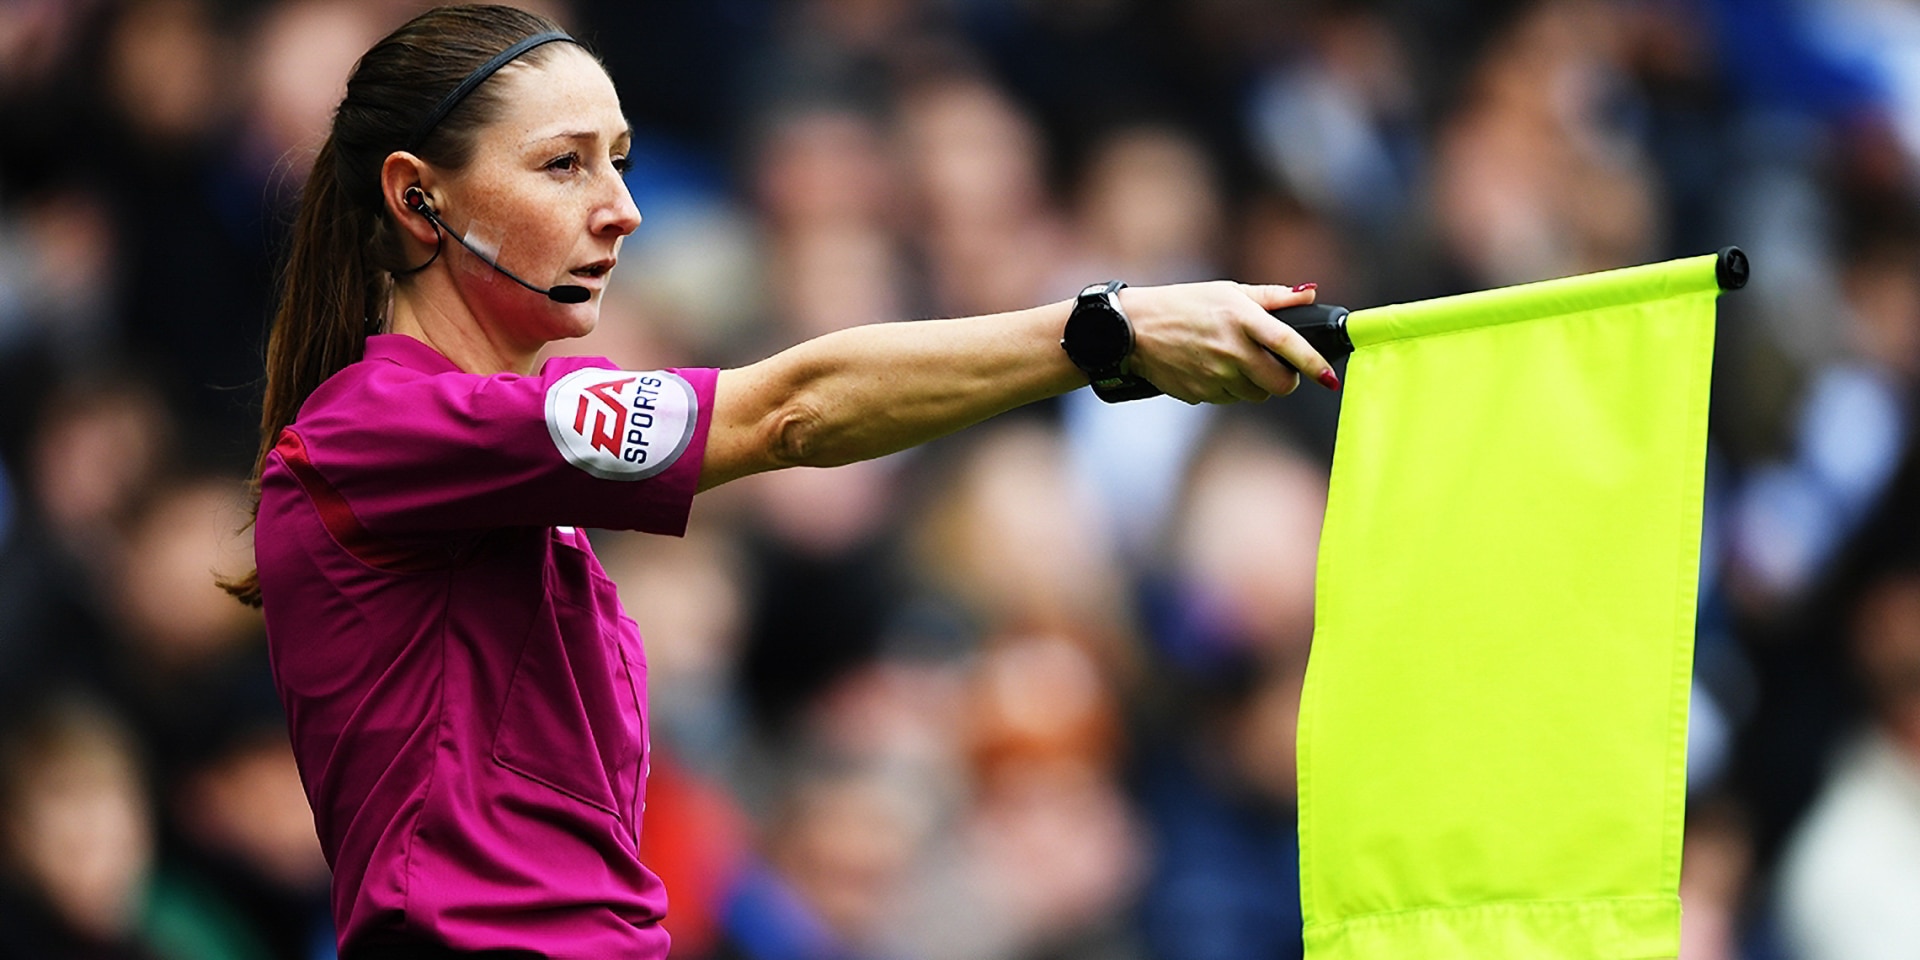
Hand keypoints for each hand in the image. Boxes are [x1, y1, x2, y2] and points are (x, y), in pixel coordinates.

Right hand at [1118, 281, 1337, 402]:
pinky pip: (1229, 399)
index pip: (1288, 344)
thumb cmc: (1184, 304)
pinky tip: (1213, 369)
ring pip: (1255, 395)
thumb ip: (1272, 297)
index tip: (1329, 378)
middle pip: (1279, 384)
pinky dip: (1229, 389)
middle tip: (1279, 369)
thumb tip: (1309, 294)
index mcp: (1241, 318)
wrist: (1134, 330)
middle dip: (1286, 380)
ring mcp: (1214, 375)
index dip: (1313, 363)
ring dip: (1255, 384)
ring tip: (1235, 362)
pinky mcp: (1199, 393)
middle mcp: (1230, 349)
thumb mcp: (1227, 292)